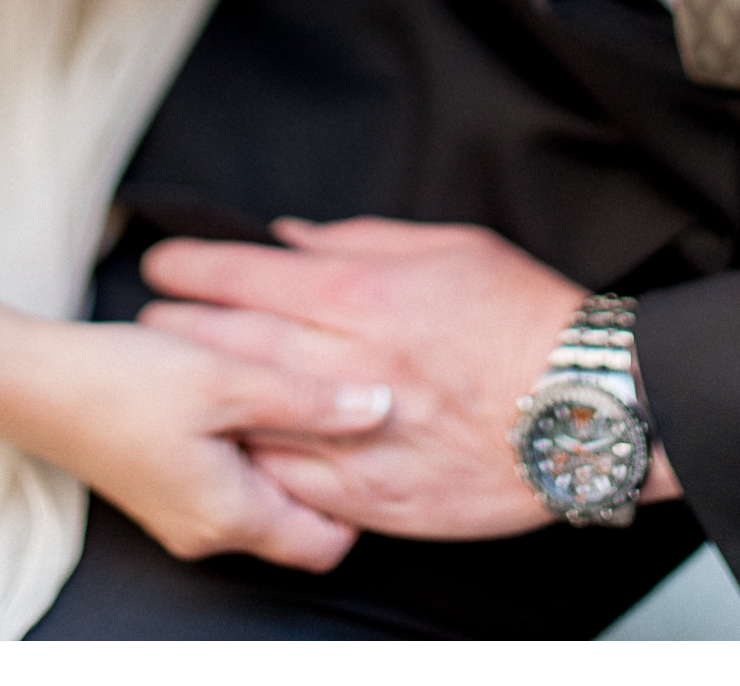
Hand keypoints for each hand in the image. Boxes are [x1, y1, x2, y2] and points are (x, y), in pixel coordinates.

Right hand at [0, 315, 391, 571]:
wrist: (30, 383)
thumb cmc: (126, 381)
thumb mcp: (229, 379)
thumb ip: (309, 400)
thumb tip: (382, 409)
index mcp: (230, 517)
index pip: (326, 546)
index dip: (363, 501)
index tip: (375, 444)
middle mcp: (208, 532)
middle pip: (299, 526)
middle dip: (330, 478)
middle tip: (348, 411)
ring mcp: (183, 515)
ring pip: (267, 501)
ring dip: (290, 457)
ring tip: (302, 395)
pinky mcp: (166, 488)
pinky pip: (233, 485)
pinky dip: (254, 449)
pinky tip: (253, 396)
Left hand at [139, 215, 682, 539]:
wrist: (589, 406)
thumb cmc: (529, 318)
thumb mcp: (454, 247)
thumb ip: (364, 241)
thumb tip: (293, 240)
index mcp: (368, 299)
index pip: (251, 278)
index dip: (195, 270)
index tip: (164, 265)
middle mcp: (349, 369)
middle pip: (233, 346)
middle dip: (179, 328)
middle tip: (150, 319)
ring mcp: (357, 440)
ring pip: (249, 420)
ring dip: (202, 398)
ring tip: (175, 382)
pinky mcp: (374, 499)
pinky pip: (290, 485)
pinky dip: (253, 464)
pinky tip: (230, 448)